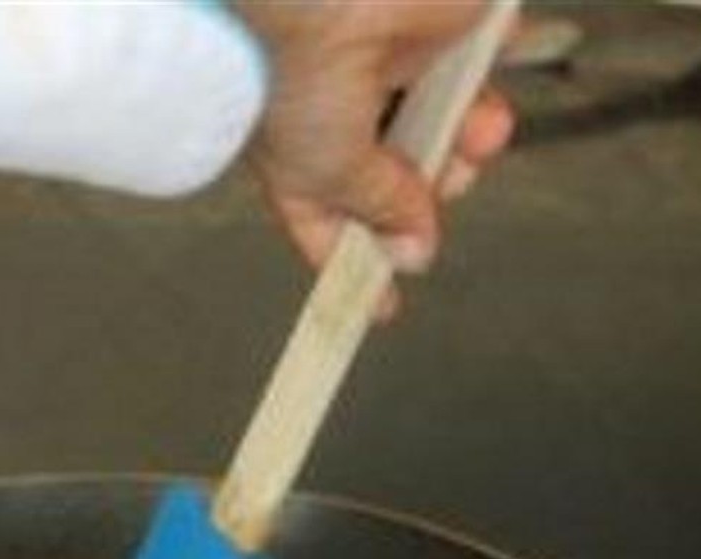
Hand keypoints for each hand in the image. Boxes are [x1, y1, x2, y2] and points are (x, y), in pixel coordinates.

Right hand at [236, 2, 515, 316]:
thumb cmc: (287, 75)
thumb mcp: (324, 174)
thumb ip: (377, 209)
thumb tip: (412, 249)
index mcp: (303, 154)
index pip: (336, 222)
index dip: (361, 266)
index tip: (385, 306)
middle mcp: (347, 111)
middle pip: (403, 176)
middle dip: (428, 195)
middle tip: (431, 191)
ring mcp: (396, 65)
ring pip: (452, 124)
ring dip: (470, 145)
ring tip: (472, 137)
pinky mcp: (443, 25)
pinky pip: (488, 59)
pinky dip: (494, 81)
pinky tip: (486, 97)